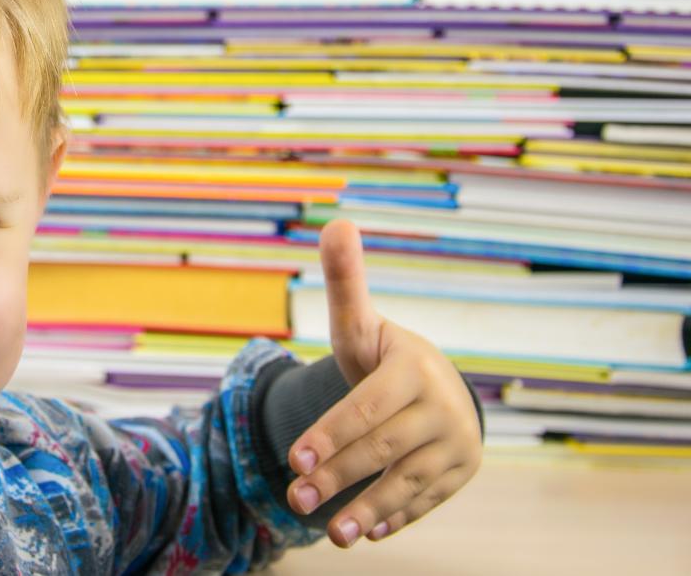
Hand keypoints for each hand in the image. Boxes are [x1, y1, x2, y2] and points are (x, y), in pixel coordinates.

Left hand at [286, 220, 482, 547]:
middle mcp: (443, 407)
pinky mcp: (460, 474)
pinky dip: (394, 518)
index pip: (368, 407)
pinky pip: (425, 502)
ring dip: (366, 509)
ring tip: (328, 532)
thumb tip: (337, 221)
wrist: (432, 384)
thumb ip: (344, 280)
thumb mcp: (360, 322)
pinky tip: (365, 533)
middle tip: (294, 498)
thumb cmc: (381, 354)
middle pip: (382, 448)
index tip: (295, 458)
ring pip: (405, 483)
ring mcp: (456, 444)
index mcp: (414, 369)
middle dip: (336, 475)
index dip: (332, 433)